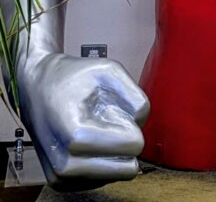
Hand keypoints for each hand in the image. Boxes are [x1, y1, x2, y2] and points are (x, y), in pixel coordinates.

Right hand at [18, 53, 149, 189]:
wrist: (35, 88)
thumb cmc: (72, 77)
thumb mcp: (108, 70)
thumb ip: (135, 95)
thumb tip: (141, 124)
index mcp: (75, 134)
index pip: (132, 146)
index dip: (132, 125)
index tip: (114, 110)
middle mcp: (64, 163)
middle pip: (126, 168)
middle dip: (124, 143)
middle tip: (106, 121)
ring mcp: (61, 177)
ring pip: (115, 176)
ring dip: (113, 153)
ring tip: (95, 128)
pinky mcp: (60, 184)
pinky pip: (101, 180)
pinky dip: (102, 162)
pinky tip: (89, 141)